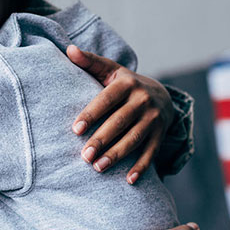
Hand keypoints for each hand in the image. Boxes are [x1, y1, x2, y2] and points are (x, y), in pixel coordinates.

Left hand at [66, 45, 174, 183]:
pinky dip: (141, 167)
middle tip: (84, 156)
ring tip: (98, 167)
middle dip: (102, 139)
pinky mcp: (161, 134)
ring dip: (117, 155)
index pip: (106, 100)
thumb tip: (68, 49)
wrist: (160, 93)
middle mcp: (143, 100)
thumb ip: (89, 62)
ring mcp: (155, 118)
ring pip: (135, 138)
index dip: (91, 114)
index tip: (75, 129)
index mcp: (127, 83)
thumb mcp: (109, 70)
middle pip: (120, 122)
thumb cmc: (123, 83)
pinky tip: (128, 180)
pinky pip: (151, 152)